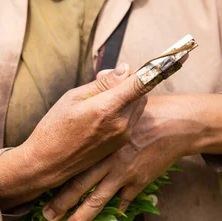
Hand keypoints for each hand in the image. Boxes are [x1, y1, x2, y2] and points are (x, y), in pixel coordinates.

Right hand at [0, 63, 151, 209]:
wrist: (47, 164)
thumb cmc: (54, 129)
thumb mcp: (72, 98)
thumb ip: (101, 84)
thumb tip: (125, 69)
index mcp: (107, 109)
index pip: (141, 82)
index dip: (157, 68)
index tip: (174, 56)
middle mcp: (120, 124)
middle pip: (141, 92)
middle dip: (129, 83)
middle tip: (106, 82)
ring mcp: (122, 136)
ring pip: (137, 106)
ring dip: (127, 98)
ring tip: (100, 102)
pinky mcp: (120, 145)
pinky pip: (131, 120)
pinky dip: (123, 112)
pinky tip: (101, 117)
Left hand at [42, 93, 221, 220]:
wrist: (173, 124)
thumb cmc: (141, 115)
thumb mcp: (114, 112)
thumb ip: (95, 122)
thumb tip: (76, 127)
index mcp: (98, 144)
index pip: (71, 165)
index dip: (54, 179)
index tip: (38, 190)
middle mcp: (107, 161)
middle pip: (79, 186)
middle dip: (61, 204)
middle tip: (46, 218)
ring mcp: (123, 174)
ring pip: (98, 200)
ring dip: (82, 217)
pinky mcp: (138, 182)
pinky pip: (124, 201)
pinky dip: (116, 211)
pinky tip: (108, 220)